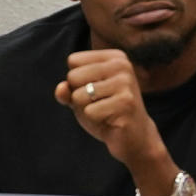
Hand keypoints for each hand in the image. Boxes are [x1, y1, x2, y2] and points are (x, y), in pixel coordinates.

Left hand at [54, 49, 163, 168]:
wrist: (134, 137)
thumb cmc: (106, 112)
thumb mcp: (82, 98)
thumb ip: (67, 91)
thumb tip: (61, 89)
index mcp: (114, 57)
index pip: (73, 61)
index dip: (76, 81)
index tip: (96, 90)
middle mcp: (122, 65)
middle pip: (73, 76)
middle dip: (79, 96)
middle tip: (100, 104)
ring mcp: (126, 83)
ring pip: (79, 95)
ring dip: (86, 109)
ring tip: (105, 112)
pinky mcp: (126, 102)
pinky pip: (89, 111)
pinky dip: (95, 120)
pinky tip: (111, 120)